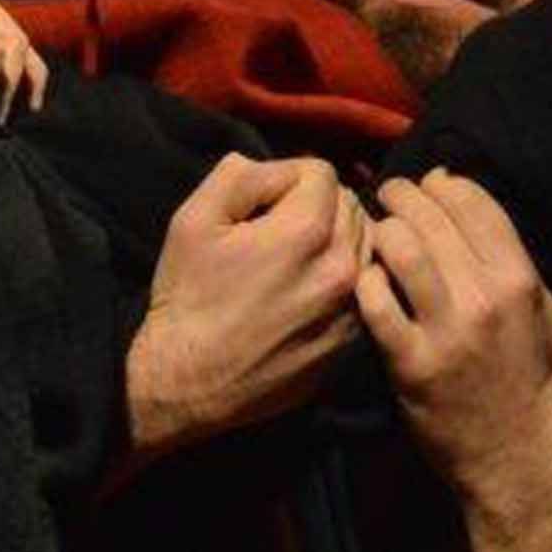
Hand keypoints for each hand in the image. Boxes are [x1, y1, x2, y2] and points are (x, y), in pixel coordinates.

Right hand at [124, 153, 366, 454]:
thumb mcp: (192, 219)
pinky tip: (306, 293)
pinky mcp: (352, 339)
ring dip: (336, 240)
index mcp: (306, 231)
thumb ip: (240, 175)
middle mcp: (342, 267)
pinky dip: (343, 279)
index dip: (286, 179)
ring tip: (294, 260)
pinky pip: (364, 287)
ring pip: (365, 244)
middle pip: (350, 204)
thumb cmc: (187, 298)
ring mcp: (352, 308)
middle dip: (316, 206)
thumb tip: (277, 168)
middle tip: (275, 230)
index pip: (322, 172)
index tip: (260, 206)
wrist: (190, 382)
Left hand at [351, 171, 551, 505]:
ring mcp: (446, 331)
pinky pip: (374, 301)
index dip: (445, 183)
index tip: (432, 182)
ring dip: (384, 230)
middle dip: (404, 195)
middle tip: (393, 192)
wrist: (512, 456)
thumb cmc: (542, 386)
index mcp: (522, 280)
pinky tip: (370, 278)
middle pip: (430, 217)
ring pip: (399, 248)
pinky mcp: (410, 363)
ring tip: (380, 228)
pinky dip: (367, 281)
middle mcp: (485, 299)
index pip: (475, 202)